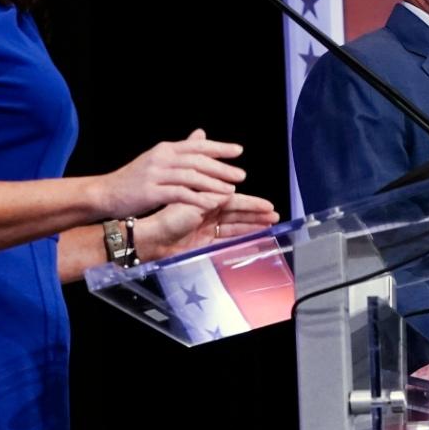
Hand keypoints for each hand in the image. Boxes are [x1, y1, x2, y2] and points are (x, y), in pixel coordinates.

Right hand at [93, 129, 247, 217]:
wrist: (105, 193)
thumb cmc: (134, 180)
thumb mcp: (158, 161)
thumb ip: (180, 152)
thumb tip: (201, 134)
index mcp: (165, 149)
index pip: (197, 145)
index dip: (219, 147)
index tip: (238, 151)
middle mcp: (161, 158)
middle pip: (197, 160)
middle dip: (221, 167)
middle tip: (241, 175)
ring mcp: (155, 174)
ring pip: (191, 176)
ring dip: (213, 183)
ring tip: (230, 190)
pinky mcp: (150, 192)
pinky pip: (179, 194)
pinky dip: (197, 198)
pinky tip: (211, 204)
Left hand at [133, 193, 279, 260]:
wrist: (153, 240)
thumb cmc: (168, 219)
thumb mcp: (190, 199)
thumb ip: (208, 191)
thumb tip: (226, 185)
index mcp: (205, 199)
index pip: (234, 200)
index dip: (252, 203)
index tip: (267, 204)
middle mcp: (209, 213)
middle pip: (238, 213)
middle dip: (257, 214)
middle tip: (275, 215)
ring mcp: (208, 229)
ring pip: (236, 226)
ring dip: (253, 225)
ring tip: (270, 226)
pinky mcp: (206, 243)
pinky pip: (228, 239)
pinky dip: (242, 238)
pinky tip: (255, 238)